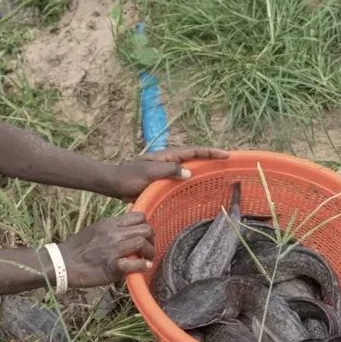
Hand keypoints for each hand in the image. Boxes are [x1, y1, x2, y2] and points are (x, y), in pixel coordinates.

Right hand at [57, 212, 154, 287]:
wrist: (63, 263)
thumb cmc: (78, 248)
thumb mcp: (96, 229)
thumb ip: (112, 228)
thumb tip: (127, 228)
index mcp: (110, 224)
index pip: (139, 216)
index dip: (146, 226)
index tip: (143, 236)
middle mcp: (114, 234)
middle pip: (146, 229)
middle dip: (151, 239)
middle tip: (148, 249)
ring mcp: (114, 249)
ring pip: (142, 243)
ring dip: (149, 252)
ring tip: (146, 259)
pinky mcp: (113, 266)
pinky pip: (135, 263)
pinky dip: (143, 266)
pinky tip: (143, 268)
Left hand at [105, 146, 229, 201]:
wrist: (113, 183)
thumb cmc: (129, 177)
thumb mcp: (149, 174)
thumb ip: (169, 172)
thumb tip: (189, 173)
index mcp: (168, 156)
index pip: (193, 151)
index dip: (210, 152)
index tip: (226, 155)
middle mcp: (169, 161)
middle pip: (194, 158)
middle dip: (211, 159)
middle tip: (227, 165)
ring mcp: (166, 170)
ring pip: (189, 168)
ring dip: (203, 170)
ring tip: (218, 176)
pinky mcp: (162, 180)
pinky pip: (181, 179)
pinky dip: (192, 181)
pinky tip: (197, 190)